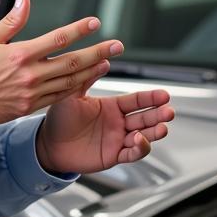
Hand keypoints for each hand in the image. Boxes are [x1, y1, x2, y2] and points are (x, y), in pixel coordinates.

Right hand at [0, 0, 121, 128]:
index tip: (95, 23)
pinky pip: (59, 97)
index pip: (57, 39)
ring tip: (108, 62)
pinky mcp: (30, 107)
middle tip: (117, 46)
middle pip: (72, 62)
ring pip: (70, 81)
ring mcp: (32, 93)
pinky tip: (87, 80)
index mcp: (19, 54)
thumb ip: (12, 20)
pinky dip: (76, 88)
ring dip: (92, 71)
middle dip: (98, 52)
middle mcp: (29, 74)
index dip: (79, 30)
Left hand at [37, 88, 174, 173]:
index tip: (164, 95)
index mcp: (112, 106)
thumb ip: (86, 77)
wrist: (48, 144)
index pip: (137, 101)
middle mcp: (118, 122)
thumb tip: (103, 60)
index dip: (151, 98)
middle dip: (159, 115)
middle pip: (145, 118)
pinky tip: (141, 141)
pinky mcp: (113, 156)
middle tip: (169, 111)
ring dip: (155, 132)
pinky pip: (132, 154)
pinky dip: (140, 148)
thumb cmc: (58, 118)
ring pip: (144, 136)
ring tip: (162, 127)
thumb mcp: (72, 94)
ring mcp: (118, 139)